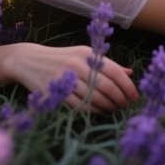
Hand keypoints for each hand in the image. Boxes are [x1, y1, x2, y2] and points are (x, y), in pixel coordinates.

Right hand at [6, 42, 138, 112]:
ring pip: (95, 98)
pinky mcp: (57, 92)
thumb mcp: (83, 54)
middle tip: (125, 105)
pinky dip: (94, 110)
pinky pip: (81, 106)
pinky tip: (100, 111)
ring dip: (108, 106)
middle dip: (120, 98)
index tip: (134, 96)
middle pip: (107, 86)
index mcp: (87, 53)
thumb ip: (106, 64)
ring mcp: (67, 79)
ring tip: (114, 108)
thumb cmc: (62, 57)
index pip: (114, 71)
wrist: (29, 60)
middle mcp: (78, 64)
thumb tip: (129, 73)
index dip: (127, 86)